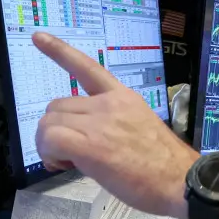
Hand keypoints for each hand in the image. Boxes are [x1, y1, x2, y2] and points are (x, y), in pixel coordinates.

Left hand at [32, 32, 198, 218]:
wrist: (180, 181)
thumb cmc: (165, 165)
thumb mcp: (141, 129)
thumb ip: (113, 124)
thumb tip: (91, 139)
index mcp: (124, 97)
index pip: (88, 67)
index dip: (59, 51)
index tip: (38, 37)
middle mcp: (109, 104)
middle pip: (58, 106)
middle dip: (55, 129)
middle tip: (68, 153)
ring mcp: (100, 123)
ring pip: (49, 122)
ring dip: (49, 144)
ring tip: (66, 161)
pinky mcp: (90, 146)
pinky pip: (50, 139)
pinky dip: (48, 153)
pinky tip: (61, 164)